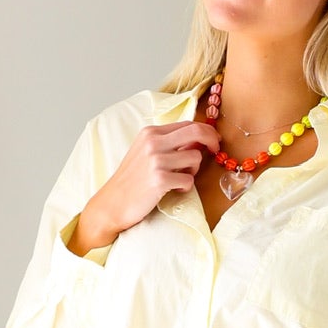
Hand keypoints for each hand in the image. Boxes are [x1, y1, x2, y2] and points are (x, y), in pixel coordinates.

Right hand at [68, 120, 220, 254]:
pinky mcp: (160, 179)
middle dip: (212, 140)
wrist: (112, 203)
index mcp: (151, 133)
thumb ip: (168, 144)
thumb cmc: (131, 181)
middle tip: (216, 151)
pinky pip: (188, 180)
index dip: (206, 131)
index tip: (213, 141)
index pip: (188, 124)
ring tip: (179, 180)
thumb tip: (198, 142)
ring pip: (195, 158)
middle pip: (196, 132)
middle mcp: (153, 142)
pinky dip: (185, 188)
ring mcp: (156, 160)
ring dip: (193, 171)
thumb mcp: (145, 153)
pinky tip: (172, 191)